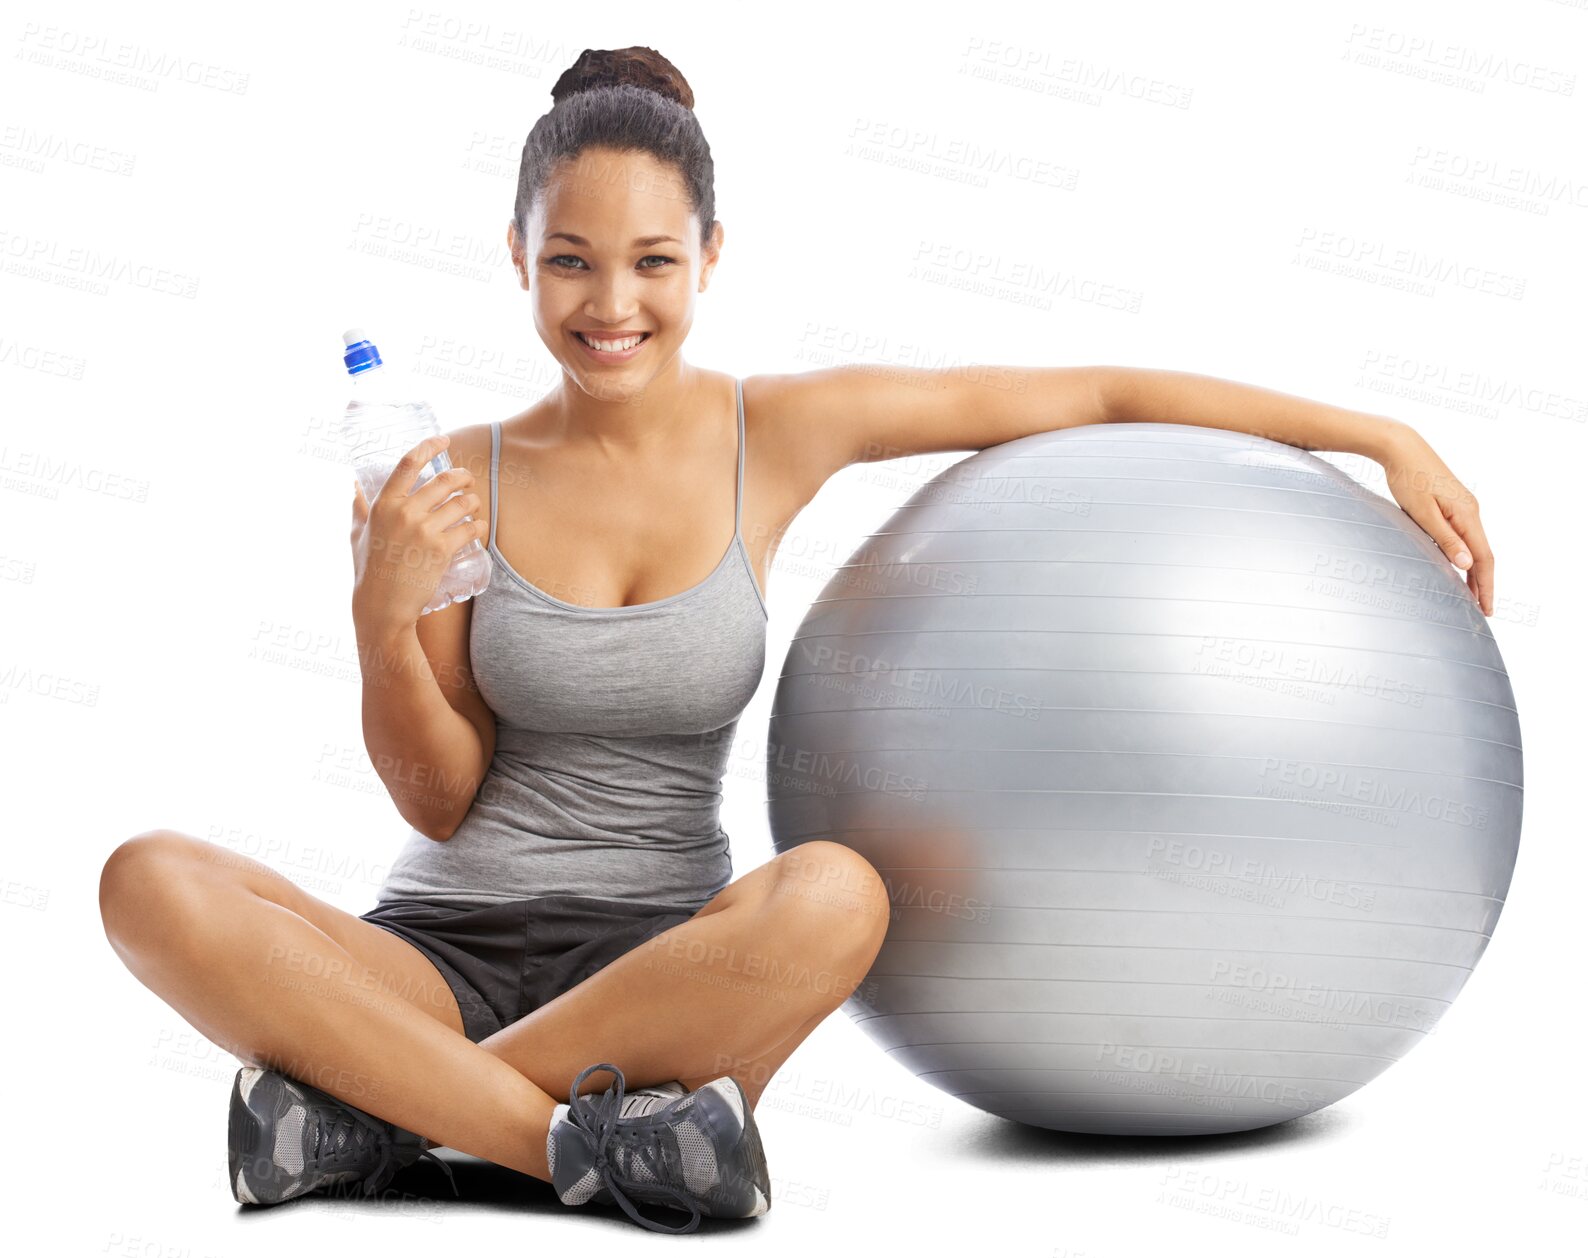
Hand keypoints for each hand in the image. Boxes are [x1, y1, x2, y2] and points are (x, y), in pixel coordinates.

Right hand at [349, 434, 486, 629]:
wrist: (383, 606)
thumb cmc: (369, 570)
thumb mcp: (357, 533)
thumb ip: (359, 508)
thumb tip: (355, 485)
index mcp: (383, 504)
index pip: (408, 464)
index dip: (429, 447)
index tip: (443, 441)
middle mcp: (404, 513)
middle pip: (444, 481)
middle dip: (462, 477)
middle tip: (467, 481)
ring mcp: (424, 530)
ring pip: (462, 503)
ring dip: (474, 500)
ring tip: (473, 504)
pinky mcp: (442, 549)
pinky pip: (470, 527)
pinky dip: (479, 525)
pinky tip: (479, 526)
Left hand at [1379, 427, 1492, 615]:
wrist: (1401, 448)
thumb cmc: (1408, 479)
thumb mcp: (1423, 513)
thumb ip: (1445, 539)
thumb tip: (1467, 564)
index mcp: (1467, 515)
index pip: (1484, 558)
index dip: (1486, 586)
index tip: (1486, 608)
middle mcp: (1471, 511)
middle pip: (1483, 554)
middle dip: (1483, 584)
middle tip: (1482, 610)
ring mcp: (1463, 507)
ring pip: (1474, 545)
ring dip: (1474, 571)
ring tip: (1471, 595)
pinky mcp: (1452, 503)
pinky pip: (1464, 535)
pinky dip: (1464, 554)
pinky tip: (1457, 566)